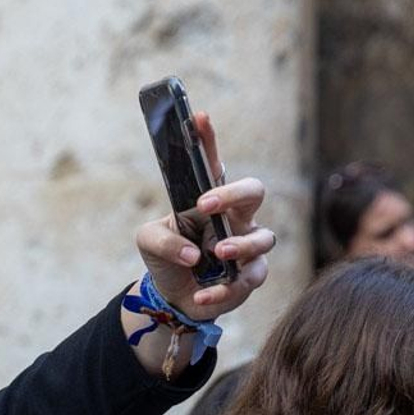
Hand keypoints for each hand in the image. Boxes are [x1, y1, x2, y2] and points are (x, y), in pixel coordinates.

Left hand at [137, 110, 275, 321]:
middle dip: (234, 194)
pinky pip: (249, 280)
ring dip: (241, 245)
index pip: (213, 166)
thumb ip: (162, 239)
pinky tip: (201, 295)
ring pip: (264, 238)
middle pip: (254, 191)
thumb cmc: (167, 258)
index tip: (199, 118)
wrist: (172, 297)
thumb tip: (191, 254)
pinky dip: (223, 290)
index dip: (208, 140)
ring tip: (217, 252)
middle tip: (207, 204)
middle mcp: (236, 219)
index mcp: (210, 200)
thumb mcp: (148, 241)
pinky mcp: (250, 277)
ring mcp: (247, 247)